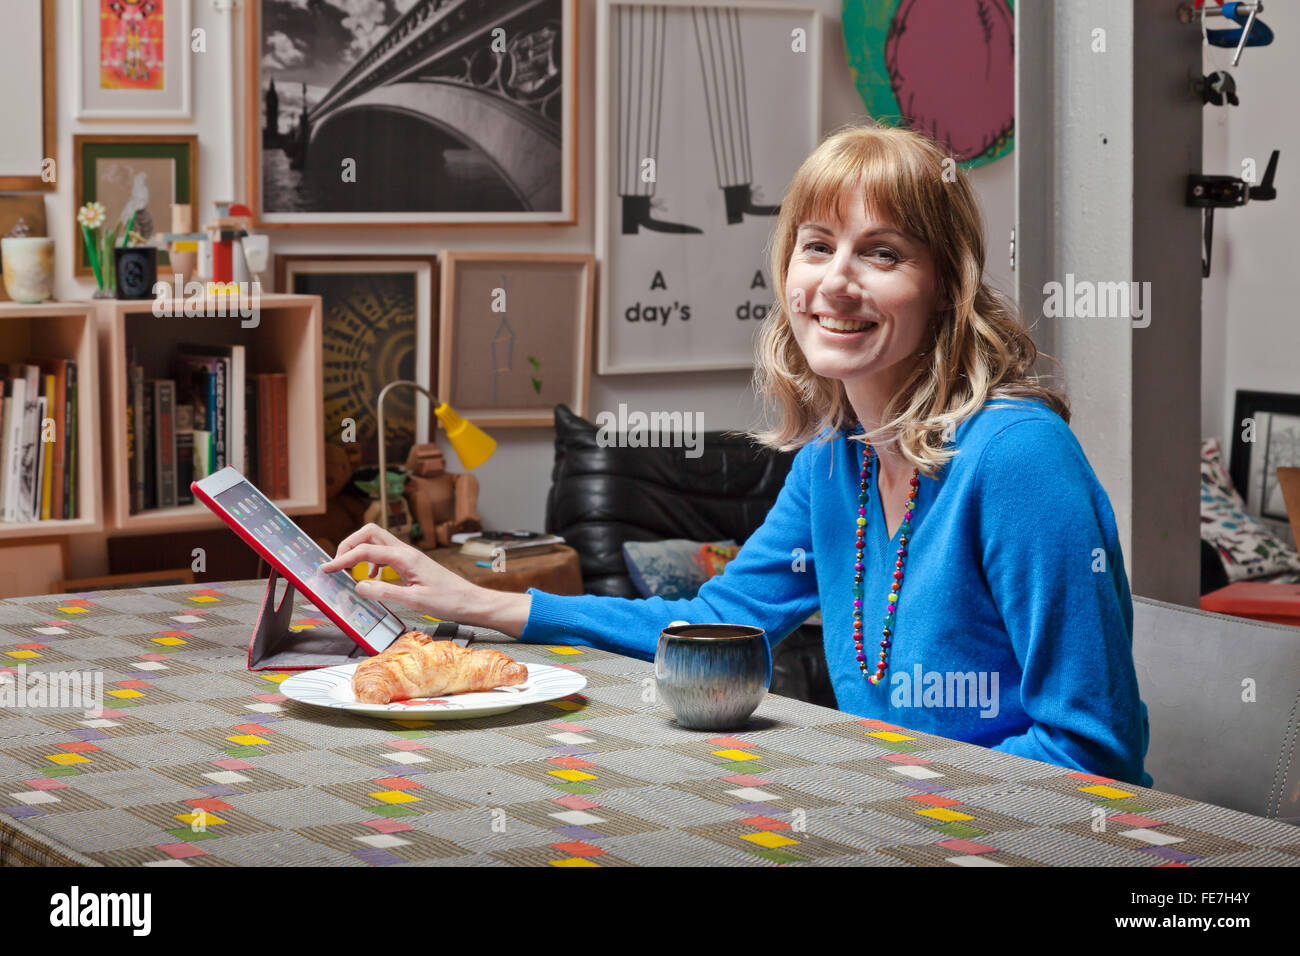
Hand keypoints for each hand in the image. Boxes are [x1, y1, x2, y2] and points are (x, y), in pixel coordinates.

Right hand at [318, 523, 472, 619]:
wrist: (471, 602)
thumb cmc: (449, 601)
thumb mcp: (413, 601)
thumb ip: (384, 592)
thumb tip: (358, 585)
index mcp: (405, 557)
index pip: (365, 550)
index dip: (342, 559)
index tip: (326, 569)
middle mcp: (406, 551)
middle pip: (369, 533)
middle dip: (349, 544)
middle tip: (336, 564)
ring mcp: (409, 556)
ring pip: (377, 541)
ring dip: (359, 551)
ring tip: (349, 571)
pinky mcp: (412, 563)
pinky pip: (385, 554)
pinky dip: (372, 562)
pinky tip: (372, 578)